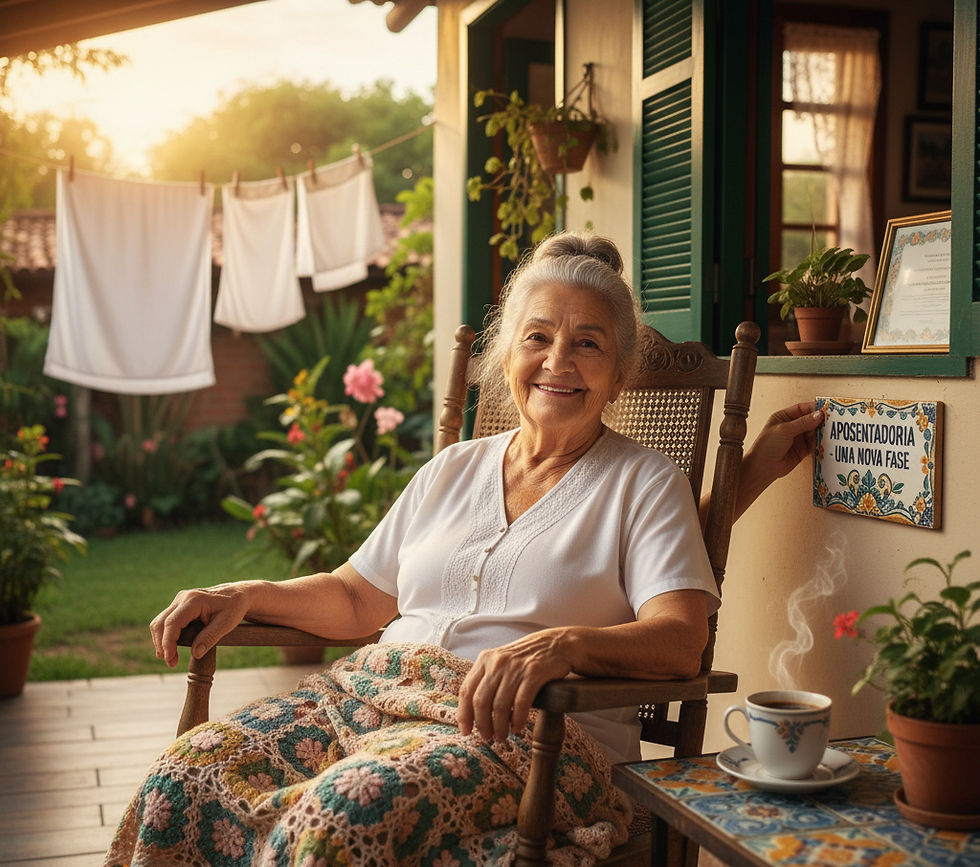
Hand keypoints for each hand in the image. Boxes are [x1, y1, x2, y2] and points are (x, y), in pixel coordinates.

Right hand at [150, 581, 254, 667]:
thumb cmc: (234, 607)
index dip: (168, 643)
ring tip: (171, 659)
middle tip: (172, 663)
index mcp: (194, 600)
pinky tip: (173, 648)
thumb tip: (196, 653)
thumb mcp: (227, 623)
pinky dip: (166, 636)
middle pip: (160, 623)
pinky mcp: (179, 605)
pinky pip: (166, 621)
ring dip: (161, 641)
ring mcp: (180, 600)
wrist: (237, 595)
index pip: (172, 623)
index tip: (171, 660)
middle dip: (162, 645)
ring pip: (160, 622)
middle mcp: (183, 598)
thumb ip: (210, 637)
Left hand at [457, 628, 574, 741]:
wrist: (555, 644)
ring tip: (502, 737)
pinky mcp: (533, 673)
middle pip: (481, 701)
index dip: (463, 714)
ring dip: (500, 727)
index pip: (466, 690)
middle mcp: (497, 662)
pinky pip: (521, 702)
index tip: (465, 731)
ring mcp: (515, 667)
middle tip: (488, 738)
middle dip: (482, 725)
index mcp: (484, 659)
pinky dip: (517, 719)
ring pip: (500, 705)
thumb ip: (486, 681)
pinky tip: (518, 728)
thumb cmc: (525, 660)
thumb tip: (471, 713)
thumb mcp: (500, 663)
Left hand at [736, 401, 823, 516]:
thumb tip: (819, 414)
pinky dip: (821, 443)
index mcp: (783, 417)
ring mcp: (797, 438)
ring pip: (814, 432)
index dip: (814, 408)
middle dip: (821, 420)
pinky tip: (829, 442)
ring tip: (834, 431)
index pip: (802, 408)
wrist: (762, 468)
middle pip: (810, 420)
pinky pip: (814, 444)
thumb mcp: (785, 430)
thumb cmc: (767, 445)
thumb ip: (803, 422)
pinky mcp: (802, 450)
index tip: (827, 409)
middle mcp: (791, 426)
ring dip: (823, 432)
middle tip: (834, 421)